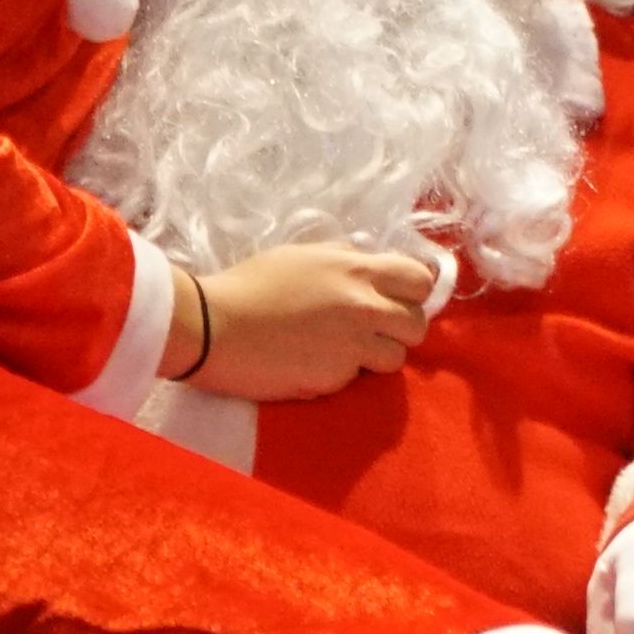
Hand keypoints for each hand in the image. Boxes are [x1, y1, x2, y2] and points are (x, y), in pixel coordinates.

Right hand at [189, 240, 444, 401]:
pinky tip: (315, 362)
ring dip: (377, 355)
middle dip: (401, 327)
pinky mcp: (336, 378)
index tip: (397, 297)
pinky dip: (344, 372)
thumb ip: (343, 259)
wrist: (214, 328)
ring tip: (345, 350)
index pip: (420, 280)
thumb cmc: (250, 285)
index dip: (413, 291)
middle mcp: (364, 307)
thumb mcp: (301, 255)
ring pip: (396, 357)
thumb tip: (367, 263)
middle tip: (374, 328)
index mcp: (356, 270)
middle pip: (418, 323)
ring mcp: (353, 346)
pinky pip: (358, 377)